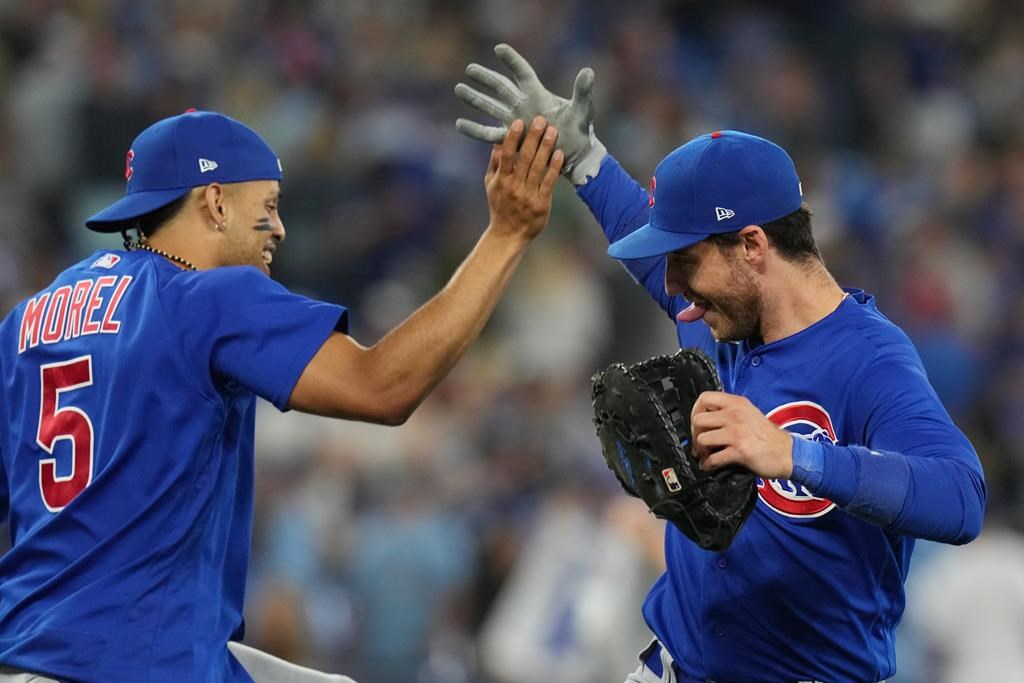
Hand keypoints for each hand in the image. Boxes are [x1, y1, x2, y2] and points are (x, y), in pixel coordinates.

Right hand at [455, 43, 606, 184]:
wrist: (574, 153)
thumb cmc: (580, 130)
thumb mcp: (582, 110)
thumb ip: (582, 91)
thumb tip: (587, 71)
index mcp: (538, 94)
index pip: (522, 73)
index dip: (512, 60)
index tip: (499, 49)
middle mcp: (523, 105)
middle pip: (500, 87)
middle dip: (485, 78)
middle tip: (469, 69)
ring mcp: (515, 121)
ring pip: (491, 107)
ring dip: (475, 99)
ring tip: (459, 89)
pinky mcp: (512, 139)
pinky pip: (489, 134)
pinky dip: (475, 130)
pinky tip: (459, 123)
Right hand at [485, 116, 563, 242]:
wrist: (508, 235)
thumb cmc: (500, 206)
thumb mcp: (490, 185)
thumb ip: (494, 163)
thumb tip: (497, 141)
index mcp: (501, 180)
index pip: (507, 155)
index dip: (513, 138)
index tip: (519, 122)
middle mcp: (514, 186)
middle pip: (524, 158)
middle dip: (533, 138)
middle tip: (541, 120)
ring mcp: (528, 195)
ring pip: (538, 168)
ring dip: (546, 148)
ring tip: (553, 130)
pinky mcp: (542, 204)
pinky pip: (549, 182)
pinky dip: (554, 167)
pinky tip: (560, 153)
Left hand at [690, 391, 793, 478]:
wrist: (789, 453)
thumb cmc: (770, 437)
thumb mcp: (750, 414)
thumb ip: (730, 412)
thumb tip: (707, 420)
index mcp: (737, 403)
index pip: (704, 398)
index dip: (695, 411)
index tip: (697, 424)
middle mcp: (735, 414)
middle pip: (698, 420)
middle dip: (695, 434)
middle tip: (700, 444)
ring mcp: (737, 432)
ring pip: (702, 439)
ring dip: (700, 451)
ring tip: (705, 456)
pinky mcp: (739, 450)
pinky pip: (713, 458)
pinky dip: (707, 465)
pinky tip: (710, 467)